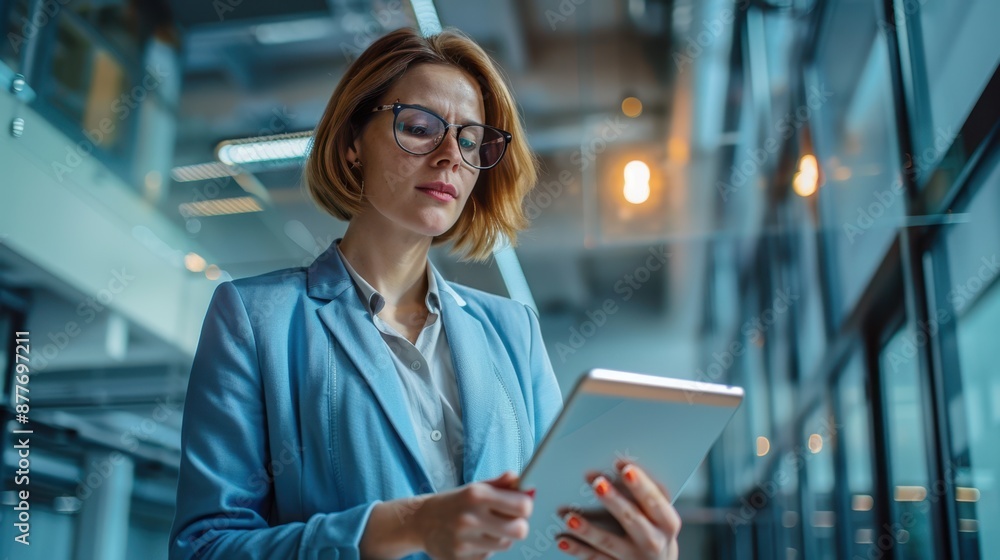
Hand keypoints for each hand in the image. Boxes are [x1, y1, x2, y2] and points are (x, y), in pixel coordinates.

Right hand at [414, 471, 534, 559]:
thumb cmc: (454, 502)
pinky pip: (488, 555)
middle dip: (518, 525)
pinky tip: (474, 539)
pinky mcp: (459, 558)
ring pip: (505, 544)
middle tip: (509, 521)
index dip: (525, 507)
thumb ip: (500, 484)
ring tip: (487, 529)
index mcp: (477, 495)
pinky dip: (486, 548)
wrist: (421, 521)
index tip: (520, 506)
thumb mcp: (475, 487)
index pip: (522, 506)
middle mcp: (470, 517)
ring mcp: (464, 540)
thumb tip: (519, 480)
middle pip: (519, 530)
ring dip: (501, 537)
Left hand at [556, 459, 680, 559]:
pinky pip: (594, 558)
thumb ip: (643, 493)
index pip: (655, 501)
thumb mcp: (659, 513)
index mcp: (667, 522)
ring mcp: (633, 557)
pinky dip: (577, 549)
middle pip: (632, 519)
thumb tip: (618, 466)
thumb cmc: (655, 527)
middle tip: (597, 482)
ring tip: (570, 516)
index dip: (640, 484)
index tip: (625, 467)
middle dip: (614, 501)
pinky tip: (562, 538)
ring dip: (588, 529)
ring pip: (608, 542)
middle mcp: (653, 542)